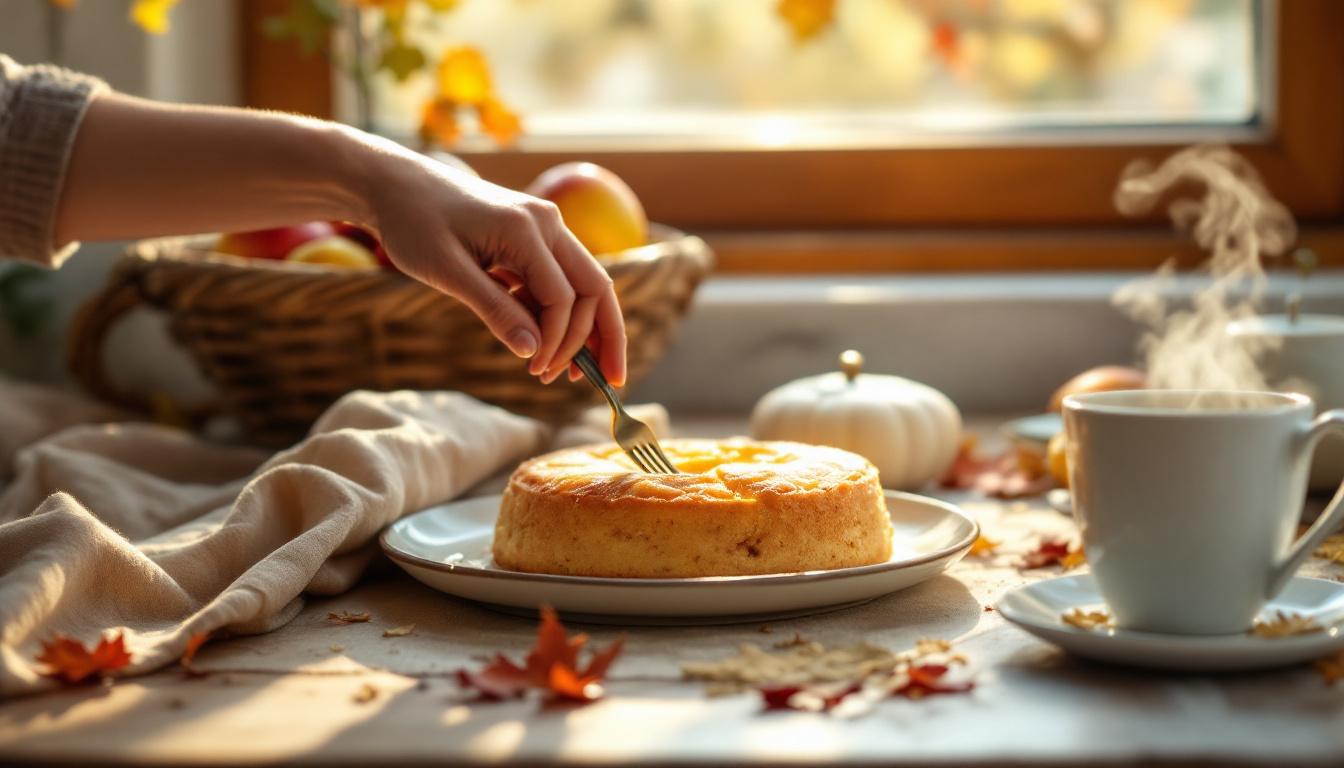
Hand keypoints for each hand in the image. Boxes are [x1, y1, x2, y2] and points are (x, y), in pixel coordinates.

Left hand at [362, 151, 626, 385]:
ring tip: (578, 372)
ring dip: (586, 329)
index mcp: (527, 228)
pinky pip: (560, 281)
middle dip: (603, 338)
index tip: (535, 371)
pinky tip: (547, 344)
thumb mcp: (447, 272)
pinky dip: (560, 315)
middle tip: (602, 383)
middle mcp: (547, 223)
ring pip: (584, 286)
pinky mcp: (535, 238)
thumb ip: (493, 310)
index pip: (562, 296)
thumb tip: (531, 352)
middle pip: (596, 288)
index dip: (556, 340)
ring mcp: (545, 228)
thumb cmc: (413, 223)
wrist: (398, 185)